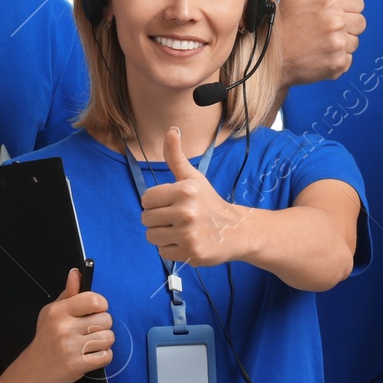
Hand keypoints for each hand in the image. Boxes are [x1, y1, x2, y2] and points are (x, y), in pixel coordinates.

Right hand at [27, 268, 113, 382]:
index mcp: (59, 311)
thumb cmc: (47, 338)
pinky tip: (90, 356)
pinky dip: (102, 357)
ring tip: (89, 344)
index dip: (101, 305)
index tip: (95, 312)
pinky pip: (106, 356)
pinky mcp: (76, 366)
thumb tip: (76, 273)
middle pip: (106, 320)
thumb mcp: (52, 312)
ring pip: (108, 338)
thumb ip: (69, 293)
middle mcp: (64, 327)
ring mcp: (70, 348)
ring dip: (103, 343)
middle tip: (89, 332)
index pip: (95, 300)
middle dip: (102, 326)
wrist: (32, 370)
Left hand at [139, 127, 243, 265]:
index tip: (171, 204)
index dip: (155, 202)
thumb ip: (176, 157)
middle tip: (177, 218)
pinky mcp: (191, 252)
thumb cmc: (209, 202)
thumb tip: (171, 130)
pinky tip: (186, 242)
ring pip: (152, 236)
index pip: (146, 199)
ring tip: (181, 230)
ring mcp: (189, 233)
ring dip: (162, 235)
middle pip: (146, 219)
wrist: (236, 231)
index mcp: (185, 190)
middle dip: (158, 220)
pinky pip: (163, 252)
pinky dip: (171, 249)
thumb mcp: (193, 178)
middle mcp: (187, 211)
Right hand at [277, 0, 365, 84]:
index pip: (358, 4)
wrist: (270, 60)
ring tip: (319, 43)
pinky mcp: (337, 65)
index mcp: (329, 1)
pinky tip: (319, 55)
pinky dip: (336, 60)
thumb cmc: (282, 22)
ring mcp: (337, 45)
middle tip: (323, 30)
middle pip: (361, 23)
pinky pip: (348, 60)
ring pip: (355, 42)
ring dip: (342, 43)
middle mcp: (336, 22)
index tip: (329, 15)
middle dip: (346, 26)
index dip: (346, 9)